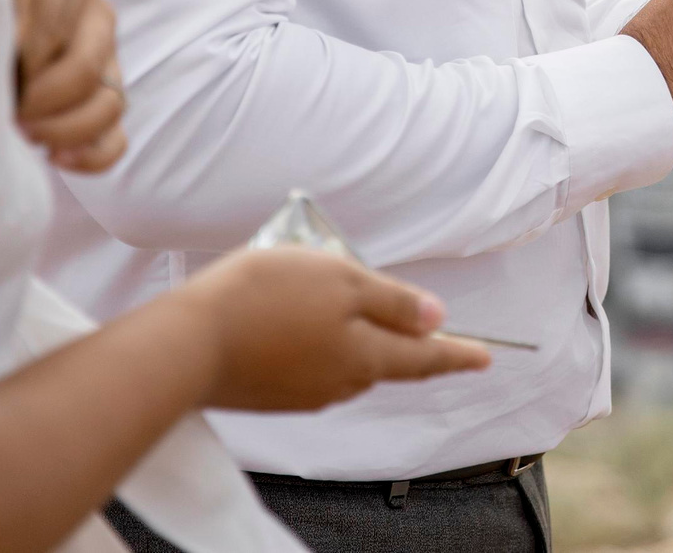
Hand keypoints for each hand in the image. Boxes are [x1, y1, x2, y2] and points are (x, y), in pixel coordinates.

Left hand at [3, 0, 126, 173]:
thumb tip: (2, 29)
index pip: (61, 11)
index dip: (26, 47)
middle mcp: (95, 14)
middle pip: (85, 67)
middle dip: (42, 98)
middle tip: (7, 110)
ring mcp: (108, 60)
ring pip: (111, 103)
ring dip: (64, 128)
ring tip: (24, 132)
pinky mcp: (106, 101)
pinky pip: (116, 139)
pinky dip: (91, 155)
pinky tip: (55, 157)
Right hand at [173, 249, 491, 412]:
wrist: (186, 343)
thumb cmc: (266, 299)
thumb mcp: (341, 281)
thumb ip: (393, 303)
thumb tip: (439, 321)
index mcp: (366, 355)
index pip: (424, 357)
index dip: (457, 353)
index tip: (487, 356)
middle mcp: (340, 382)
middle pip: (385, 358)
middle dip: (400, 337)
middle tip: (413, 314)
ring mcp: (303, 391)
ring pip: (346, 360)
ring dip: (352, 335)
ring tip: (338, 297)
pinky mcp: (270, 390)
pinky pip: (311, 364)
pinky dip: (317, 342)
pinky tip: (295, 318)